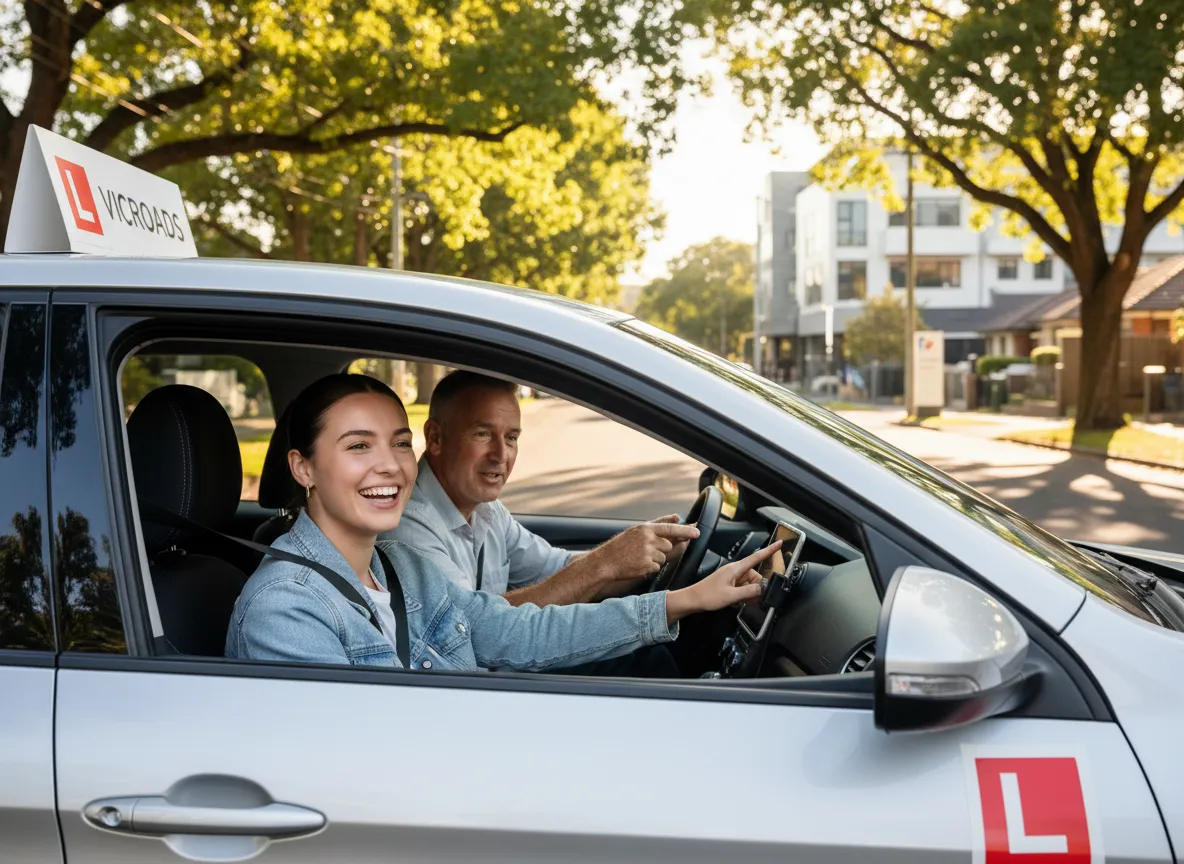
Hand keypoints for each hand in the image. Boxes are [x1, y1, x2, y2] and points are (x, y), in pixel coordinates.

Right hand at [586, 519, 700, 581]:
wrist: (606, 562)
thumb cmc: (621, 546)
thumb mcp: (637, 530)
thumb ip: (658, 523)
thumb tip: (677, 516)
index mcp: (645, 528)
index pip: (670, 528)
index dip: (685, 530)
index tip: (697, 532)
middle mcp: (647, 539)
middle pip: (668, 545)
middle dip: (661, 549)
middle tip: (645, 550)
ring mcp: (647, 553)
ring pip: (663, 557)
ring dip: (655, 559)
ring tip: (639, 557)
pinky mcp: (646, 566)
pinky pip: (657, 567)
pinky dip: (650, 567)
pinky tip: (638, 564)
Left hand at [664, 541, 781, 623]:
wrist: (692, 600)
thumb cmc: (708, 596)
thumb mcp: (731, 596)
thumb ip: (749, 592)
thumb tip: (763, 588)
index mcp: (735, 568)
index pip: (756, 557)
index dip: (769, 551)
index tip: (779, 544)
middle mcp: (734, 570)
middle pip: (755, 576)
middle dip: (757, 587)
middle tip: (752, 600)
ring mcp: (731, 577)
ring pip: (749, 583)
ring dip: (750, 593)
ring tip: (742, 602)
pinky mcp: (728, 583)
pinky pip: (742, 587)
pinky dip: (744, 595)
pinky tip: (739, 602)